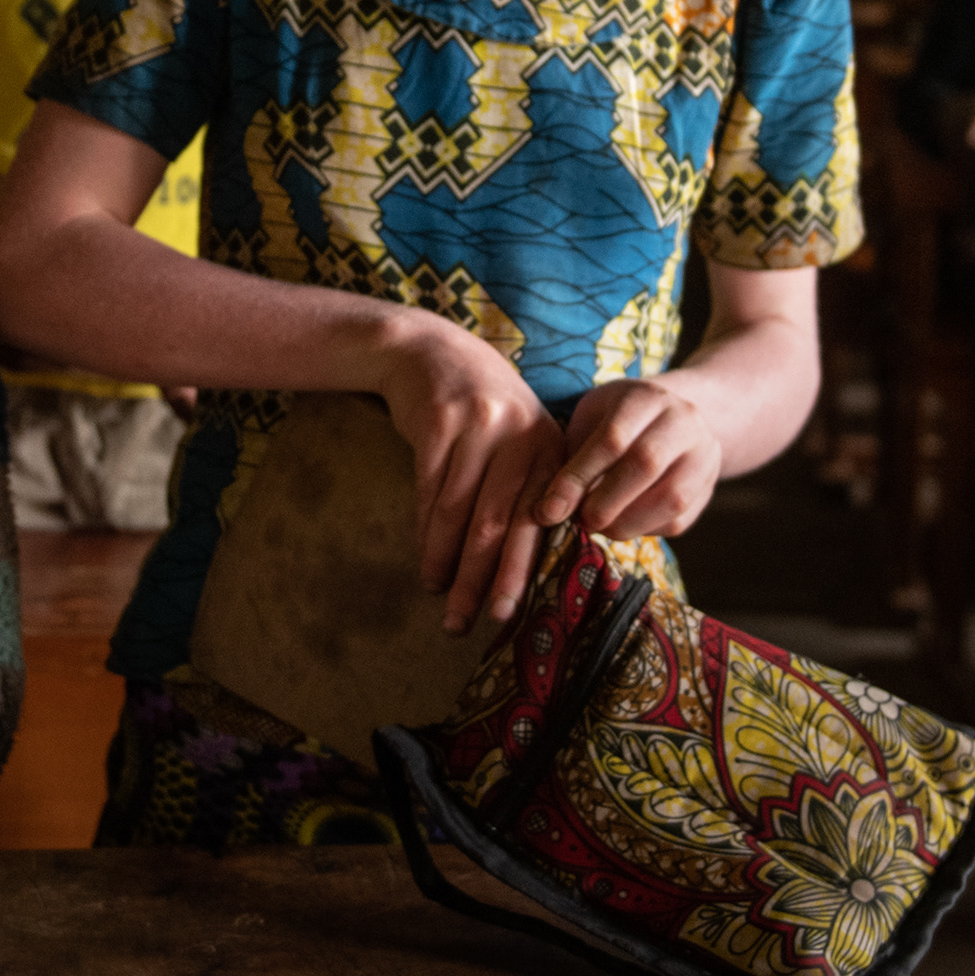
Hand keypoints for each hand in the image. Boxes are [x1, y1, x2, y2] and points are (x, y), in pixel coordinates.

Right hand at [370, 312, 566, 636]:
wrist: (431, 351)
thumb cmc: (482, 413)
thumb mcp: (518, 440)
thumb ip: (531, 493)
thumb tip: (528, 573)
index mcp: (551, 447)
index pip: (539, 522)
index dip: (522, 573)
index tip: (508, 617)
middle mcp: (522, 434)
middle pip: (501, 523)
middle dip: (483, 580)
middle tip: (469, 624)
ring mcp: (480, 425)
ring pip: (460, 513)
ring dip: (446, 563)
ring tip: (438, 598)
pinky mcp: (440, 421)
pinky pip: (429, 491)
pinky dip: (424, 533)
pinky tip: (422, 560)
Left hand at [537, 379, 721, 547]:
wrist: (676, 416)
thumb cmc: (617, 420)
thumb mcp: (592, 419)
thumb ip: (572, 456)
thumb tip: (548, 510)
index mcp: (645, 396)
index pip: (611, 439)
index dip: (577, 479)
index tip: (549, 509)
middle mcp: (683, 420)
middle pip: (645, 465)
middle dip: (604, 503)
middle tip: (579, 520)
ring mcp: (704, 454)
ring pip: (670, 498)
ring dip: (626, 523)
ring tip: (600, 526)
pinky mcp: (709, 486)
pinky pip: (679, 519)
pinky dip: (645, 530)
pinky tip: (624, 523)